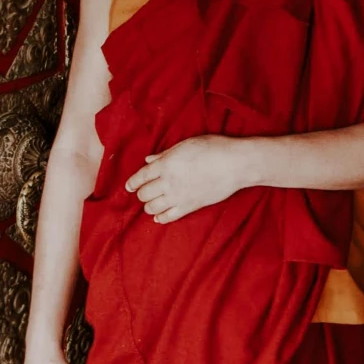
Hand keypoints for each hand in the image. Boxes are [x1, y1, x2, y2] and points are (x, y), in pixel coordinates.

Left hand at [124, 135, 250, 223]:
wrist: (235, 164)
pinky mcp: (190, 207)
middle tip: (144, 192)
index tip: (129, 186)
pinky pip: (169, 217)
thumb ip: (165, 154)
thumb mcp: (186, 145)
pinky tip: (159, 216)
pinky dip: (160, 218)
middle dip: (141, 193)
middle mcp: (168, 182)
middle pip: (144, 194)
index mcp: (166, 164)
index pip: (141, 176)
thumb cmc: (213, 148)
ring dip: (149, 206)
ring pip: (152, 207)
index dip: (132, 182)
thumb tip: (149, 159)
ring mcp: (178, 196)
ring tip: (152, 202)